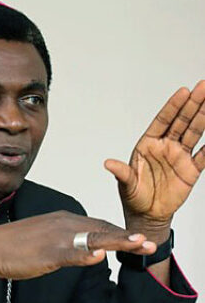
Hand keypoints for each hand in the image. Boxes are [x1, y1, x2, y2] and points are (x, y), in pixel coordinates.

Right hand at [0, 210, 154, 279]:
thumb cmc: (14, 246)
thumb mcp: (46, 243)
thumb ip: (69, 246)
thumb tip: (91, 253)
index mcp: (63, 221)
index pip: (97, 225)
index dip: (118, 233)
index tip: (135, 241)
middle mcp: (63, 224)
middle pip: (101, 228)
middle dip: (127, 237)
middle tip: (149, 244)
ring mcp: (55, 237)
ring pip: (93, 237)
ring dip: (118, 241)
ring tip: (139, 244)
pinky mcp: (47, 251)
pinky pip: (70, 252)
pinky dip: (86, 254)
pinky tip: (100, 256)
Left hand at [104, 80, 204, 226]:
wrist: (146, 215)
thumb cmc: (133, 196)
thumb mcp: (126, 184)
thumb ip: (122, 173)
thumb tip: (107, 164)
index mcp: (148, 145)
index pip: (162, 121)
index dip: (172, 106)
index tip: (183, 91)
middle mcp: (165, 147)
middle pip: (181, 121)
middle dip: (192, 104)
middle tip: (203, 87)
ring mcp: (179, 157)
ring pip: (194, 133)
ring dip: (203, 117)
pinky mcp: (190, 170)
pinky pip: (204, 156)